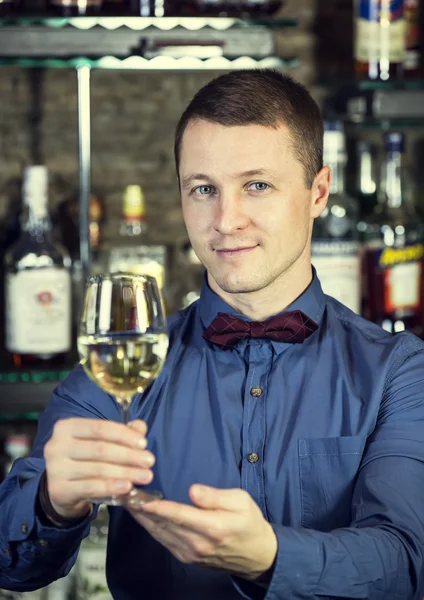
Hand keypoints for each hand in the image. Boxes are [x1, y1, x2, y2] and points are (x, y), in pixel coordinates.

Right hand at [43, 418, 154, 519]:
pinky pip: (90, 487)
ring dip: (126, 472)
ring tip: (145, 476)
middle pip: (100, 449)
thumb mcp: (101, 442)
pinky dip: (111, 487)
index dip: (123, 435)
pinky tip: (127, 487)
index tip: (144, 443)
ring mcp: (55, 468)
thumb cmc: (85, 460)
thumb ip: (121, 433)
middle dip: (129, 455)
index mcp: (67, 427)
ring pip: (97, 469)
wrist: (62, 491)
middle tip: (150, 461)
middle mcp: (56, 445)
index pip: (99, 428)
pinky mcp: (58, 489)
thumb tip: (141, 427)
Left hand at [125, 484, 277, 580]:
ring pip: (160, 534)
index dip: (156, 506)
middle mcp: (198, 544)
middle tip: (122, 492)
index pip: (178, 515)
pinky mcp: (187, 558)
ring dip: (142, 519)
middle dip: (141, 509)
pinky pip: (164, 541)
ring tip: (127, 501)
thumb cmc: (250, 522)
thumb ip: (215, 496)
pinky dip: (151, 528)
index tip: (138, 496)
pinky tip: (142, 516)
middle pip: (163, 525)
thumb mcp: (241, 501)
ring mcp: (190, 554)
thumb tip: (193, 491)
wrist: (257, 555)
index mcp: (213, 528)